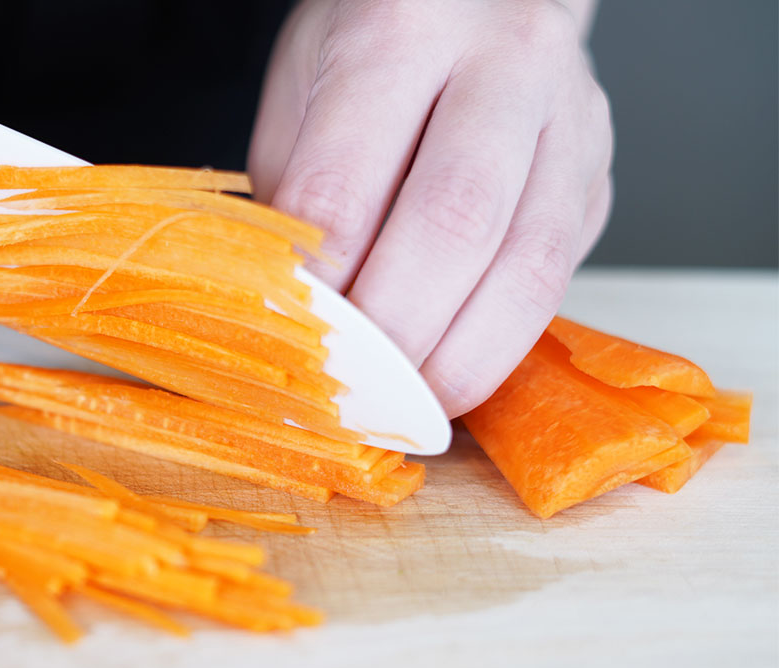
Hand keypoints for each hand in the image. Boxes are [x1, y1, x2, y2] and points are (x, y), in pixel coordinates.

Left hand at [249, 0, 612, 416]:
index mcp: (402, 30)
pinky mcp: (599, 181)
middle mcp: (506, 65)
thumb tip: (288, 315)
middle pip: (452, 227)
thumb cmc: (374, 45)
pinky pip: (554, 283)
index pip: (348, 184)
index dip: (318, 286)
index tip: (294, 347)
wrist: (482, 0)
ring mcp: (572, 122)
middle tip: (351, 393)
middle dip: (393, 332)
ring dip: (459, 359)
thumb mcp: (302, 91)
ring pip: (526, 268)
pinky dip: (498, 346)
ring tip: (406, 407)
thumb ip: (295, 194)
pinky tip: (452, 374)